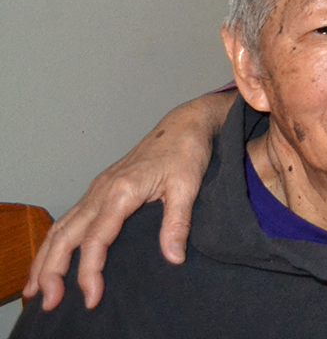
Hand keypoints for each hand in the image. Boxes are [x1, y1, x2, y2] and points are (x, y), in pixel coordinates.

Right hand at [23, 90, 235, 309]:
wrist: (184, 124)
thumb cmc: (187, 152)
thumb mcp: (188, 187)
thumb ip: (178, 223)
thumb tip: (173, 258)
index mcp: (122, 191)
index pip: (95, 240)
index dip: (89, 272)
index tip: (92, 297)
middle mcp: (103, 190)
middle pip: (66, 235)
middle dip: (53, 270)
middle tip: (51, 303)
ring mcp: (99, 188)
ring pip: (62, 226)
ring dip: (46, 257)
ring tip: (37, 289)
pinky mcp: (101, 187)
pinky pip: (70, 217)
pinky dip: (55, 240)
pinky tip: (51, 257)